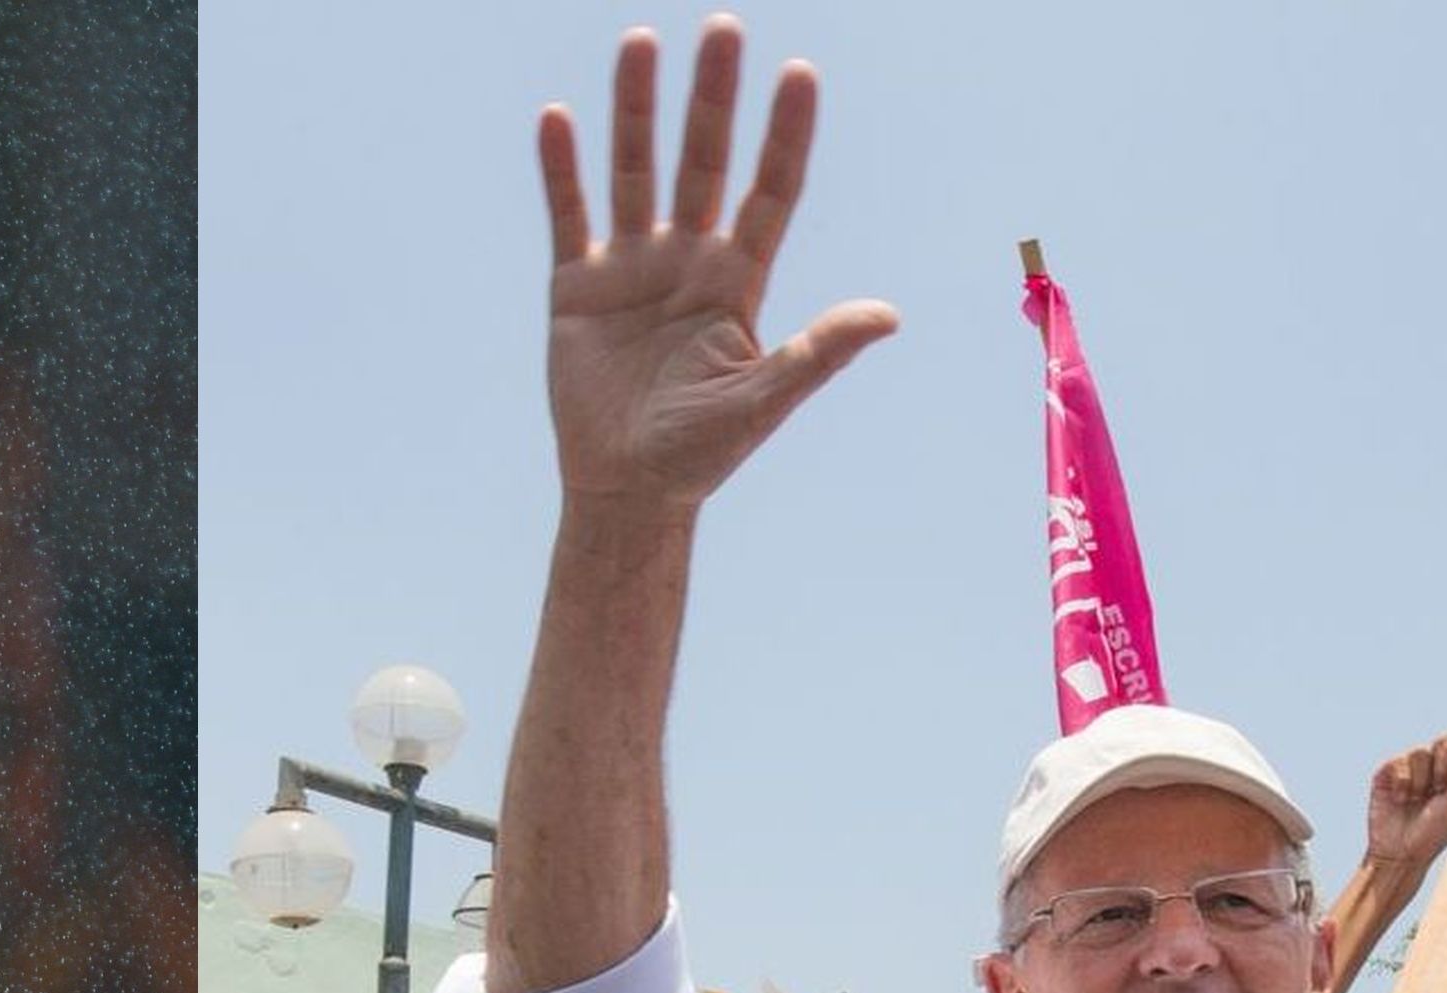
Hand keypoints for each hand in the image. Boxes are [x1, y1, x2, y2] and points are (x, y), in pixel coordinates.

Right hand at [537, 17, 898, 513]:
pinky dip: (563, 169)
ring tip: (640, 43)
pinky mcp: (576, 287)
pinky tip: (558, 118)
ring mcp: (631, 268)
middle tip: (722, 29)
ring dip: (637, 110)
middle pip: (703, 161)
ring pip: (636, 172)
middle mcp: (687, 259)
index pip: (768, 190)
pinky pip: (569, 215)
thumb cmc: (701, 456)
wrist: (626, 491)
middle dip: (712, 98)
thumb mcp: (763, 402)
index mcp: (737, 281)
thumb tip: (888, 315)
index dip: (784, 136)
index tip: (798, 75)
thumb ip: (818, 353)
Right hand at [1363, 726, 1446, 872]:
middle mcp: (1434, 771)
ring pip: (1420, 752)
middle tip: (1439, 788)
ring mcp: (1410, 771)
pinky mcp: (1387, 774)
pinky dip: (1402, 782)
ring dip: (1421, 779)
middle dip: (1444, 764)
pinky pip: (1397, 761)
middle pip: (1444, 742)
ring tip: (1416, 800)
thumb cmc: (1432, 833)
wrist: (1399, 852)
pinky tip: (1400, 799)